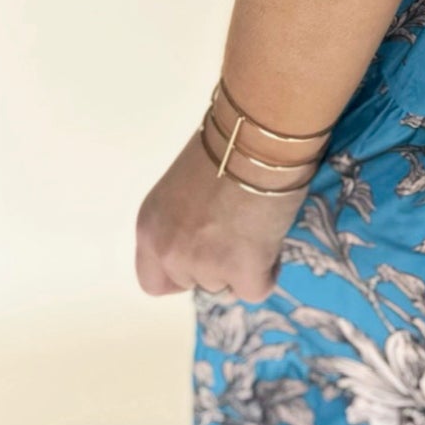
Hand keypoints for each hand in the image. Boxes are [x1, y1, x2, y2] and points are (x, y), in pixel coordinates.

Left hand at [135, 129, 308, 303]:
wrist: (259, 135)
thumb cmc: (229, 143)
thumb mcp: (188, 185)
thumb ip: (187, 216)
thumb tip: (210, 230)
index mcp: (150, 226)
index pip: (154, 279)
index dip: (180, 273)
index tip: (203, 254)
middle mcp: (169, 250)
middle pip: (193, 283)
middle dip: (216, 265)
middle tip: (238, 233)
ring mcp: (203, 264)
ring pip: (225, 286)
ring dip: (242, 266)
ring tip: (260, 226)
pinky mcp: (241, 271)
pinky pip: (256, 289)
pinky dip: (268, 270)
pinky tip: (274, 236)